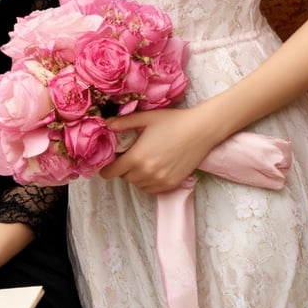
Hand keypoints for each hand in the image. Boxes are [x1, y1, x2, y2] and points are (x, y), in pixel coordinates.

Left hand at [101, 106, 216, 192]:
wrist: (201, 130)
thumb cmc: (173, 121)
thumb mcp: (146, 118)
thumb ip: (123, 122)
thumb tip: (106, 124)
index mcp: (137, 157)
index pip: (112, 172)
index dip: (106, 169)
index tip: (106, 165)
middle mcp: (147, 173)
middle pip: (125, 178)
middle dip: (123, 169)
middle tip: (128, 157)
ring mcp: (160, 181)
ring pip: (138, 184)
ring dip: (135, 176)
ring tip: (142, 162)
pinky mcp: (171, 184)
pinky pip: (152, 189)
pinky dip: (148, 182)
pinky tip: (153, 169)